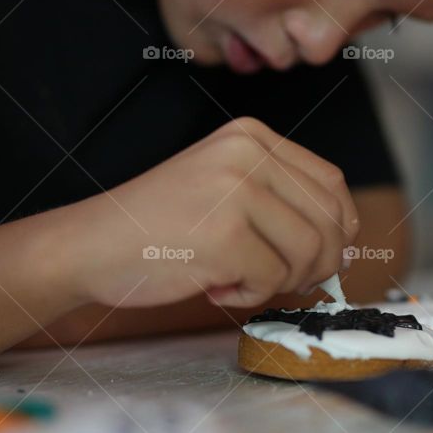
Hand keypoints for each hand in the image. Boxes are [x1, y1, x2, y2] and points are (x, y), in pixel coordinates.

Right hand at [69, 117, 359, 307]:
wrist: (89, 246)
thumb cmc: (157, 228)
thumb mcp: (223, 187)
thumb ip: (279, 201)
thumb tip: (344, 245)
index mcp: (251, 136)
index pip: (331, 184)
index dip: (338, 229)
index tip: (321, 258)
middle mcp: (248, 153)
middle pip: (330, 220)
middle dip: (317, 263)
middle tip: (279, 279)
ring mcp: (236, 191)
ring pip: (309, 252)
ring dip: (281, 281)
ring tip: (238, 280)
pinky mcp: (225, 235)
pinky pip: (274, 279)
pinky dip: (251, 295)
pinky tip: (216, 287)